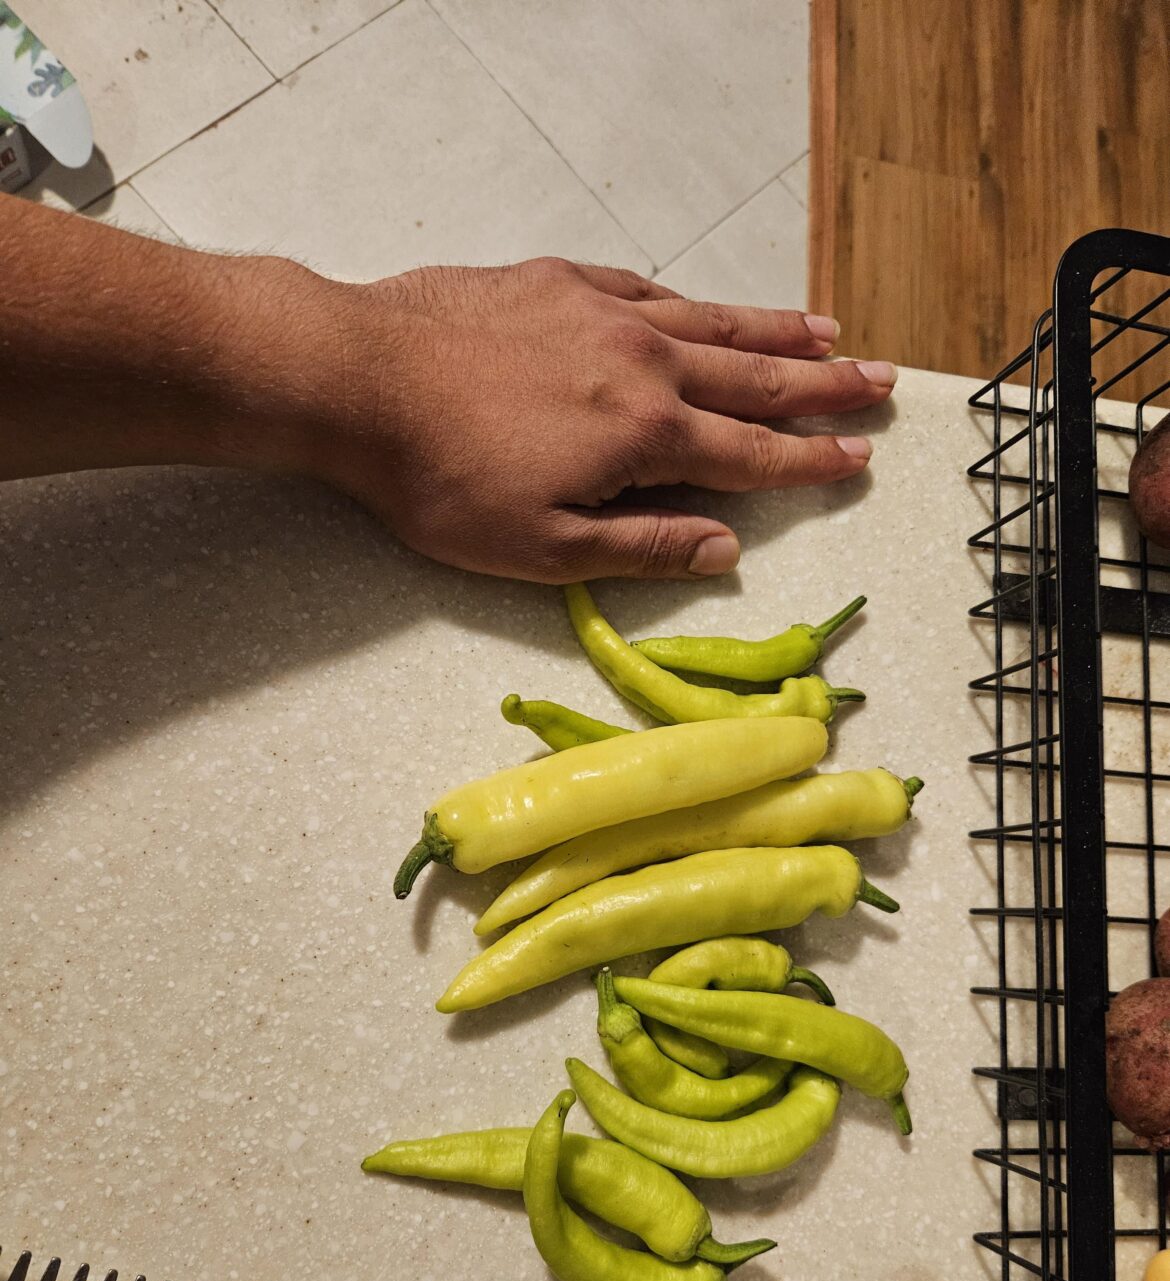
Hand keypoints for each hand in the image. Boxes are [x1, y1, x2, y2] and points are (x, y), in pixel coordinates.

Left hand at [310, 259, 894, 583]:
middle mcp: (641, 362)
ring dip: (774, 332)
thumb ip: (641, 547)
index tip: (859, 456)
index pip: (751, 454)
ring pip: (710, 322)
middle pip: (752, 377)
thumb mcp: (542, 549)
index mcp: (645, 434)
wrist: (359, 380)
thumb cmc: (441, 480)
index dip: (810, 461)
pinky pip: (645, 287)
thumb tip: (724, 548)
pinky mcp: (556, 281)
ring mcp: (600, 312)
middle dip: (821, 386)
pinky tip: (705, 307)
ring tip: (827, 333)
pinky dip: (689, 302)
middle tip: (878, 381)